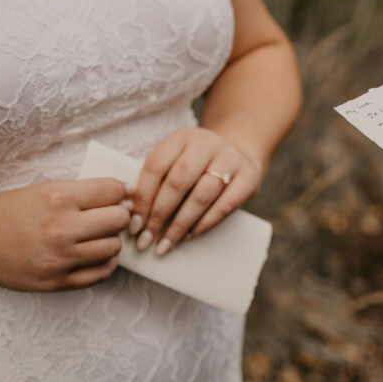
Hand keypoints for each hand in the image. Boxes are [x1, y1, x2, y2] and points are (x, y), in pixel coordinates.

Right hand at [0, 179, 130, 290]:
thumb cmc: (10, 213)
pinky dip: (105, 262)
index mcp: (58, 199)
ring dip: (110, 240)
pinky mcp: (58, 282)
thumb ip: (83, 192)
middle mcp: (61, 228)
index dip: (119, 192)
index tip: (117, 195)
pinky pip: (102, 273)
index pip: (113, 191)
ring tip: (96, 236)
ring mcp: (60, 258)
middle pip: (120, 219)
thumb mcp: (44, 190)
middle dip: (118, 215)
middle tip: (107, 216)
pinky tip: (94, 254)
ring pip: (114, 247)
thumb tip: (123, 193)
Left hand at [129, 126, 261, 255]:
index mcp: (182, 137)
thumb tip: (134, 217)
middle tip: (146, 239)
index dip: (142, 198)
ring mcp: (231, 159)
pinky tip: (190, 236)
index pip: (155, 166)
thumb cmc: (198, 165)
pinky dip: (205, 224)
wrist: (240, 153)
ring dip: (180, 225)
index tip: (133, 225)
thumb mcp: (178, 159)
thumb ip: (158, 180)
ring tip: (165, 244)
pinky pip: (225, 205)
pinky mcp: (249, 177)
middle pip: (178, 181)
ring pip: (201, 196)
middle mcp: (207, 143)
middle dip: (159, 215)